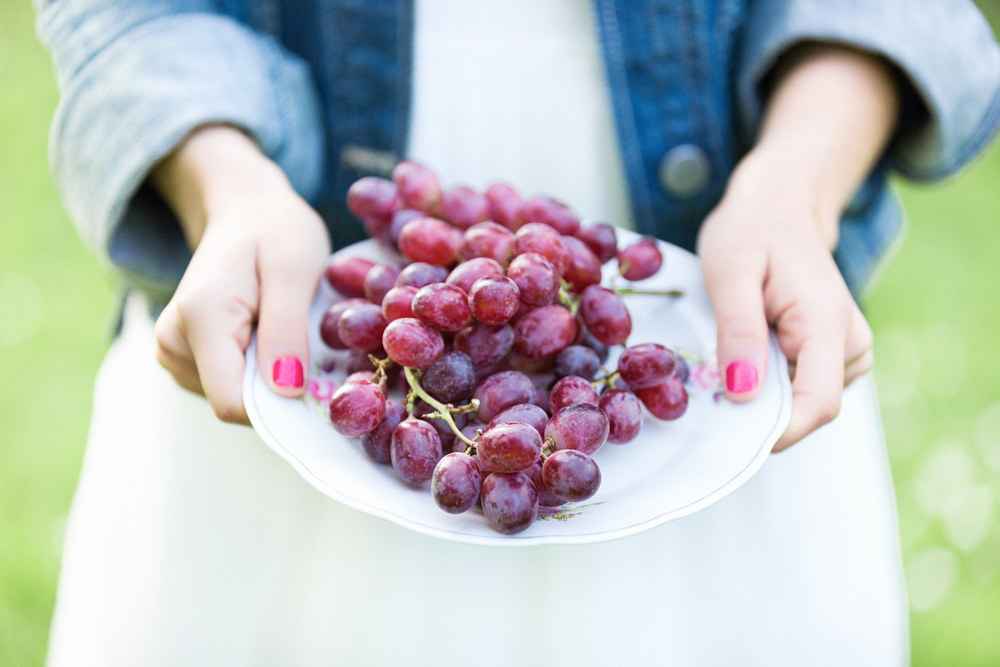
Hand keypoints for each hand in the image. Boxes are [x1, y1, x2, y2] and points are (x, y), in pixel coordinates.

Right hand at [151, 126, 329, 422]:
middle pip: (234, 403)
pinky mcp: (183, 357)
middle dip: (276, 388)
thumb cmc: (276, 232)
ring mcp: (173, 351)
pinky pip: (229, 387)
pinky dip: (256, 371)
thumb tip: (286, 391)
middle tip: (303, 340)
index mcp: (199, 317)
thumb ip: (287, 330)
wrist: (245, 211)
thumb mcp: (295, 271)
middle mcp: (172, 340)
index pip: (232, 402)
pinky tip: (266, 334)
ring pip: (233, 398)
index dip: (279, 407)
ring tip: (281, 327)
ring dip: (267, 377)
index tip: (316, 381)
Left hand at [697, 156, 873, 451]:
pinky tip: (750, 352)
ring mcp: (847, 349)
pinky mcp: (835, 353)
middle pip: (811, 409)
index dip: (778, 431)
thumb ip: (739, 332)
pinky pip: (802, 387)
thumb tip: (744, 393)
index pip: (818, 403)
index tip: (732, 436)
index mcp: (826, 322)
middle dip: (763, 411)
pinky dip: (771, 382)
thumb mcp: (730, 273)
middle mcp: (850, 342)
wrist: (778, 207)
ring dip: (765, 394)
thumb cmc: (751, 232)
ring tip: (735, 350)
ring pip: (805, 401)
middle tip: (715, 381)